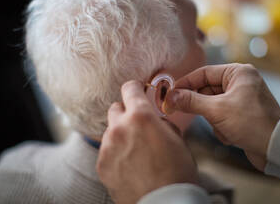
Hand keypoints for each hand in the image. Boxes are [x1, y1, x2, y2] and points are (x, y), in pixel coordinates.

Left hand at [96, 81, 198, 203]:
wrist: (165, 203)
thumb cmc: (177, 172)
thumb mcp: (178, 139)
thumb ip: (162, 122)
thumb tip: (155, 119)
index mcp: (141, 117)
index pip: (129, 88)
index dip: (134, 88)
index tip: (136, 90)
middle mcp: (120, 128)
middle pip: (115, 108)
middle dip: (126, 113)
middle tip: (138, 124)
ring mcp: (108, 147)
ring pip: (111, 130)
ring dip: (121, 134)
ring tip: (135, 150)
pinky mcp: (101, 164)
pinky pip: (106, 150)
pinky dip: (116, 152)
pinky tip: (129, 164)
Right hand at [165, 64, 279, 170]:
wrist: (277, 148)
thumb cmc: (252, 123)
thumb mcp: (217, 110)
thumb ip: (190, 101)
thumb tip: (169, 97)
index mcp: (238, 73)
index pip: (203, 73)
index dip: (184, 84)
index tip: (169, 94)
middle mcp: (240, 82)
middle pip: (206, 90)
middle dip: (201, 106)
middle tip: (180, 111)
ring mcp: (241, 98)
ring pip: (211, 105)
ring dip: (213, 120)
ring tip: (225, 128)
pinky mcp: (242, 114)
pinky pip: (220, 116)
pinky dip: (221, 126)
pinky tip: (231, 134)